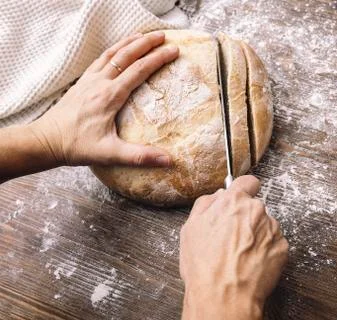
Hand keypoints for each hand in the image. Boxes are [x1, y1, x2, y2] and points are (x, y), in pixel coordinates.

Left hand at [29, 30, 178, 166]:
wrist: (46, 140)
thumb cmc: (77, 147)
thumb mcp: (110, 154)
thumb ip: (139, 156)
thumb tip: (168, 161)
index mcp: (109, 96)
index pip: (138, 71)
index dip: (158, 59)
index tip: (174, 51)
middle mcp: (99, 83)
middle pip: (126, 55)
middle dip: (147, 43)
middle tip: (163, 36)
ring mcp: (89, 80)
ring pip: (112, 53)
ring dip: (130, 42)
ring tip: (145, 35)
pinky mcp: (82, 82)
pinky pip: (101, 59)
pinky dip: (114, 49)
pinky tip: (119, 49)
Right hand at [180, 175, 288, 319]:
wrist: (224, 296)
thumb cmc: (205, 266)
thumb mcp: (190, 228)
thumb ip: (205, 204)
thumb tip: (218, 196)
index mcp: (234, 201)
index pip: (248, 181)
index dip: (243, 189)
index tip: (242, 197)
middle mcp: (257, 210)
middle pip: (255, 207)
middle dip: (246, 218)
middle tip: (232, 238)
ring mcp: (272, 228)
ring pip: (265, 225)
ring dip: (257, 235)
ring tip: (240, 255)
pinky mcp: (282, 247)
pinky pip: (274, 243)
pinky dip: (266, 250)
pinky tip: (251, 263)